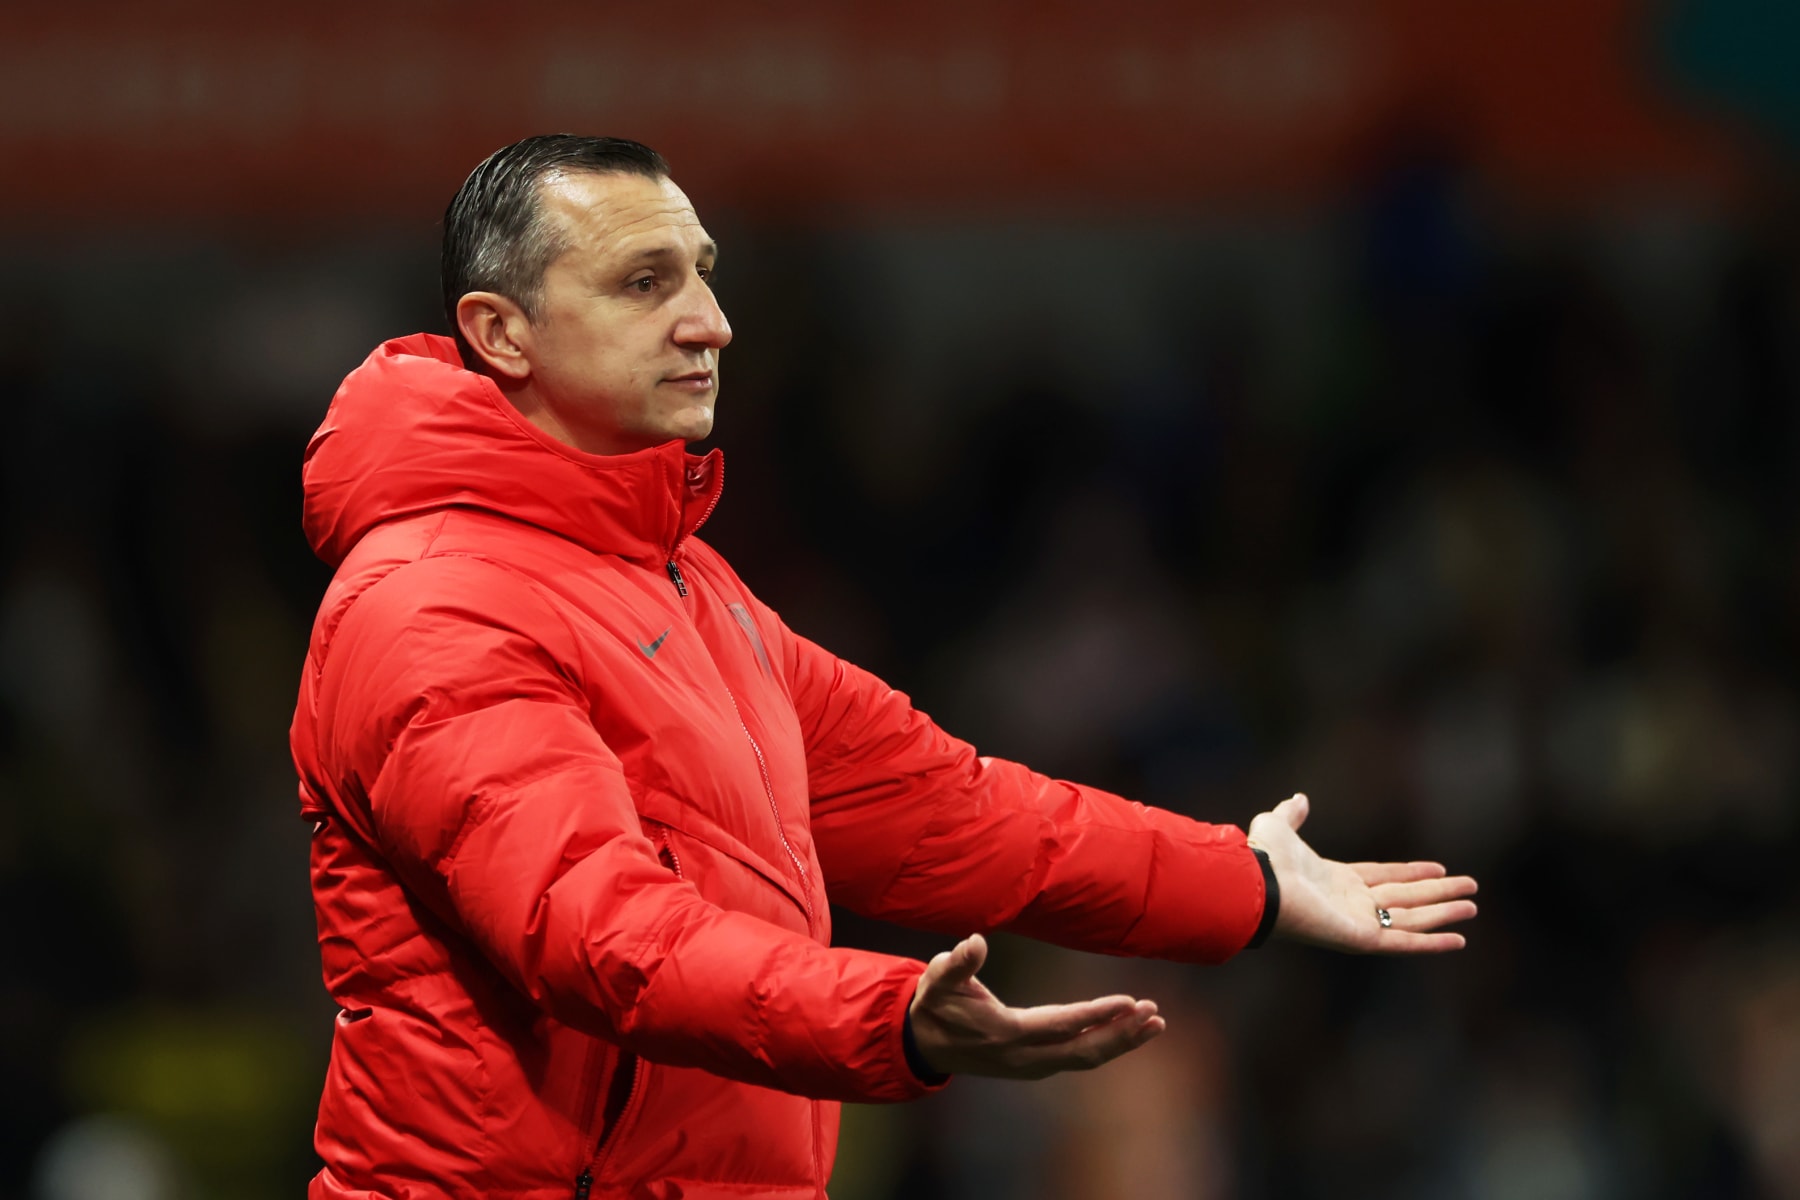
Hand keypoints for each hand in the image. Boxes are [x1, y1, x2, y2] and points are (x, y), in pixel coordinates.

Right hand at [908, 934, 1164, 1078]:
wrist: (923, 1043)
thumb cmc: (934, 1003)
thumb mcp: (938, 978)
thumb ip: (957, 962)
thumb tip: (975, 943)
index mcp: (1006, 1033)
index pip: (1061, 1026)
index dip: (1096, 1015)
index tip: (1128, 1002)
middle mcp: (1024, 1056)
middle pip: (1083, 1052)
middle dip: (1122, 1035)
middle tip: (1154, 1014)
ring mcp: (1031, 1065)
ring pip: (1085, 1059)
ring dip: (1121, 1042)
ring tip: (1154, 1023)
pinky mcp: (1035, 1065)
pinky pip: (1078, 1058)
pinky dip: (1106, 1045)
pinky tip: (1126, 1031)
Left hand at [1248, 793, 1477, 952]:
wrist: (1259, 884)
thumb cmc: (1265, 858)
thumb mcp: (1279, 826)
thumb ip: (1291, 814)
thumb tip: (1300, 798)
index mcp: (1336, 880)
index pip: (1384, 877)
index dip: (1412, 872)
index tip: (1439, 868)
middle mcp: (1351, 903)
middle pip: (1406, 897)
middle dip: (1438, 892)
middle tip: (1470, 887)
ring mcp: (1359, 923)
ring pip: (1412, 917)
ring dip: (1443, 912)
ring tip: (1473, 906)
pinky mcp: (1363, 940)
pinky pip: (1405, 941)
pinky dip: (1433, 941)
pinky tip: (1459, 939)